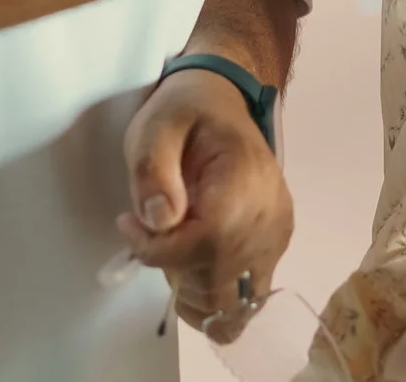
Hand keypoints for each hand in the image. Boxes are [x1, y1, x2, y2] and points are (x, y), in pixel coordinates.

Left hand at [117, 68, 291, 334]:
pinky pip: (249, 296)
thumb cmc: (186, 112)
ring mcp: (276, 238)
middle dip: (174, 273)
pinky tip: (194, 261)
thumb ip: (153, 171)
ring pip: (236, 304)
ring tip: (174, 248)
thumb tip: (161, 221)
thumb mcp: (155, 126)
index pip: (203, 248)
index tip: (129, 224)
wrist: (223, 100)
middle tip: (152, 235)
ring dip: (195, 292)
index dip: (157, 250)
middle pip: (218, 286)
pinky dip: (216, 293)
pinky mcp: (275, 246)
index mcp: (242, 186)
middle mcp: (269, 220)